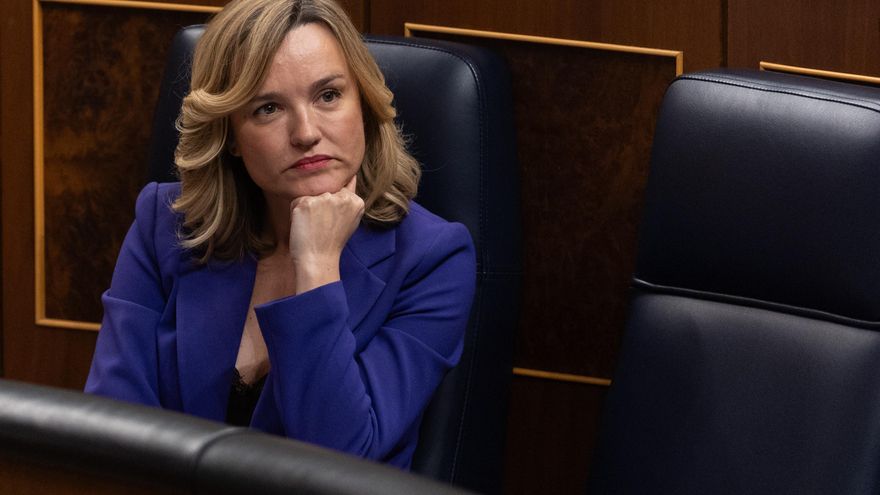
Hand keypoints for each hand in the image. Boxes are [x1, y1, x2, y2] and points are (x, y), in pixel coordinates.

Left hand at [288, 174, 363, 292]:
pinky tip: (305, 226)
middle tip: (323, 226)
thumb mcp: (350, 219)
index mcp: (356, 201)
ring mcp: (324, 199)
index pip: (341, 189)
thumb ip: (349, 198)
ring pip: (310, 195)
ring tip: (314, 226)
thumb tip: (351, 176)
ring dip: (308, 209)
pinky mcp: (306, 203)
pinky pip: (296, 201)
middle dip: (320, 206)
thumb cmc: (332, 242)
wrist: (318, 259)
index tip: (332, 222)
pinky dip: (296, 213)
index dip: (332, 207)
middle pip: (324, 192)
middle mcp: (342, 197)